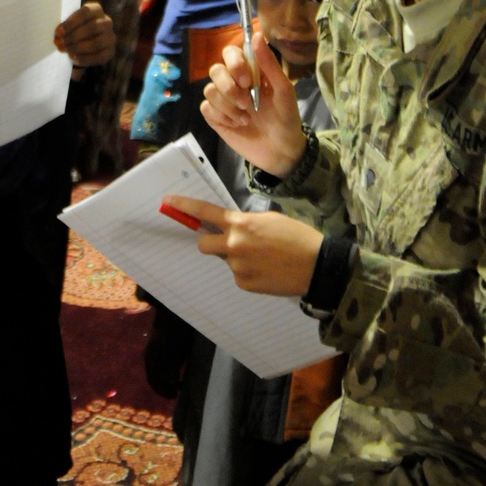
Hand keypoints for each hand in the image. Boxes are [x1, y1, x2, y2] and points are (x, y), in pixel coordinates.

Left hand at [54, 2, 114, 70]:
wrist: (82, 46)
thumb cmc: (73, 31)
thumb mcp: (69, 25)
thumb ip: (65, 28)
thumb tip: (58, 37)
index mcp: (96, 10)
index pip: (86, 12)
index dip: (72, 22)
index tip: (59, 32)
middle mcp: (106, 22)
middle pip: (92, 27)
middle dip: (74, 36)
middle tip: (60, 43)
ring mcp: (110, 37)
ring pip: (96, 43)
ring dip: (78, 47)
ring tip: (65, 50)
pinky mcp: (110, 52)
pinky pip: (99, 56)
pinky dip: (84, 58)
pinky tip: (73, 58)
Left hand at [164, 195, 321, 296]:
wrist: (317, 265)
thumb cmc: (297, 237)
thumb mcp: (270, 219)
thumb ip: (245, 222)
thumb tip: (231, 228)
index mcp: (240, 223)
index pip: (205, 211)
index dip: (184, 205)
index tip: (168, 201)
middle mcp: (234, 244)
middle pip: (203, 244)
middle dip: (210, 242)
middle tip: (227, 242)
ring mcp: (238, 266)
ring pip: (226, 260)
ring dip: (236, 258)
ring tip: (263, 258)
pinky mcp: (244, 283)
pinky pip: (239, 276)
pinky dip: (248, 273)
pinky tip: (267, 270)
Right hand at [201, 33, 306, 176]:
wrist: (281, 151)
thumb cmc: (286, 118)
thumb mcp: (283, 90)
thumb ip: (269, 63)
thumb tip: (257, 35)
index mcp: (250, 72)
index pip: (229, 53)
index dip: (234, 64)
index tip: (247, 80)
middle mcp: (233, 82)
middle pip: (215, 70)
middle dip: (230, 88)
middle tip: (248, 103)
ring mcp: (223, 100)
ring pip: (209, 90)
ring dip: (229, 106)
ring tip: (247, 118)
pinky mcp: (215, 118)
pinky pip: (206, 108)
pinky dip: (222, 116)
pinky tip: (237, 125)